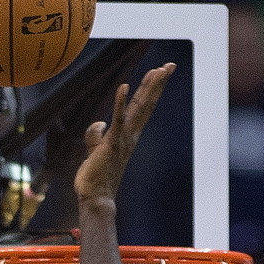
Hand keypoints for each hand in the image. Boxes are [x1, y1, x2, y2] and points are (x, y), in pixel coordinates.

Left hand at [74, 63, 175, 203]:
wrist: (95, 198)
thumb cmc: (95, 179)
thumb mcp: (94, 151)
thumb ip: (96, 136)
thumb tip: (99, 123)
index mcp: (127, 137)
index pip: (141, 108)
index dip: (150, 90)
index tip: (159, 73)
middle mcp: (130, 136)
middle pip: (146, 104)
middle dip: (157, 84)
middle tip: (169, 66)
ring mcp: (122, 140)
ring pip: (138, 109)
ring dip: (148, 88)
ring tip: (158, 70)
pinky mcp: (111, 144)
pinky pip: (117, 120)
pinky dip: (121, 103)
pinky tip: (124, 87)